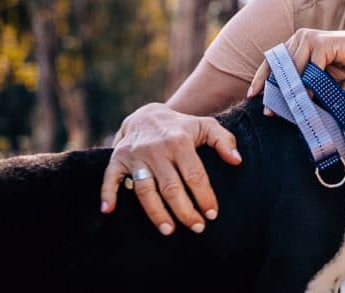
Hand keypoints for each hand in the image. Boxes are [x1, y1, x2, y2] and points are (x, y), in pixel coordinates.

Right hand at [99, 102, 241, 234]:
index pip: (194, 175)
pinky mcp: (117, 159)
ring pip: (145, 190)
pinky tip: (109, 211)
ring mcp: (135, 155)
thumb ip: (224, 141)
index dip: (204, 196)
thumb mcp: (206, 126)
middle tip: (196, 228)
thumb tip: (237, 161)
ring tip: (169, 230)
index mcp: (180, 142)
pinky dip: (107, 194)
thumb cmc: (182, 127)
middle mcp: (157, 149)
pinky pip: (110, 178)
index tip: (212, 214)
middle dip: (185, 211)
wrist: (147, 114)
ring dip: (156, 212)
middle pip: (171, 187)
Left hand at [246, 29, 344, 112]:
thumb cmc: (341, 66)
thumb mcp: (315, 75)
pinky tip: (308, 98)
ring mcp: (310, 38)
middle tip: (269, 110)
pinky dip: (309, 84)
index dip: (261, 78)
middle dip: (274, 89)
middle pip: (280, 65)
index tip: (252, 95)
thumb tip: (279, 102)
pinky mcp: (323, 43)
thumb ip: (299, 81)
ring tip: (288, 108)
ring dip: (291, 89)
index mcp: (294, 42)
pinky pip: (311, 68)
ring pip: (294, 67)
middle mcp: (299, 37)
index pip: (272, 60)